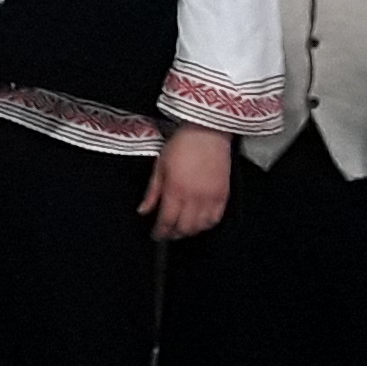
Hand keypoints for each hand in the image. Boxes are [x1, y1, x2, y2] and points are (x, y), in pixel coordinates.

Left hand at [139, 123, 231, 239]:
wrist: (207, 131)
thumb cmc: (182, 144)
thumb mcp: (160, 166)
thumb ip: (152, 192)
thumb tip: (143, 210)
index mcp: (175, 190)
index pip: (166, 221)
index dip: (160, 232)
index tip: (156, 234)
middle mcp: (194, 197)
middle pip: (184, 228)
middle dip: (174, 234)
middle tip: (168, 233)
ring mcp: (210, 197)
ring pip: (200, 226)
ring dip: (190, 231)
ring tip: (182, 228)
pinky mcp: (223, 194)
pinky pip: (216, 218)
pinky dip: (206, 224)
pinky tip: (200, 222)